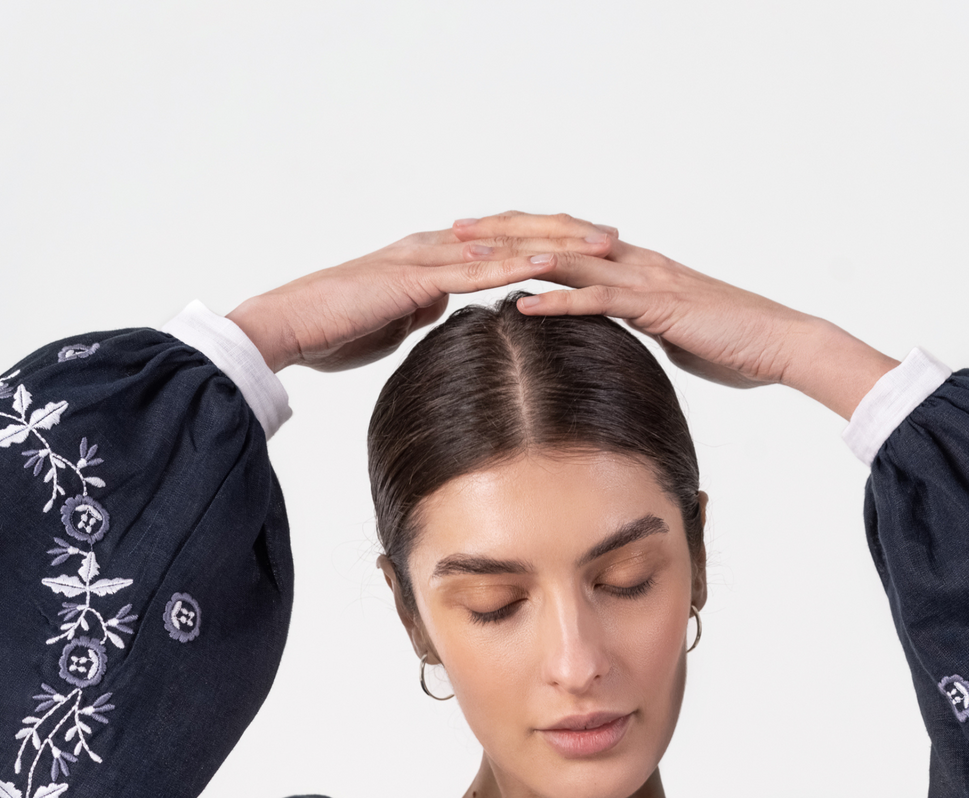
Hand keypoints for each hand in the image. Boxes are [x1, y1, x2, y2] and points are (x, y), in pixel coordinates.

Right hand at [227, 219, 615, 373]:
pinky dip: (513, 267)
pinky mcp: (414, 279)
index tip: (588, 248)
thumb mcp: (390, 322)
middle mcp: (434, 247)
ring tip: (599, 245)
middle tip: (614, 235)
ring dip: (554, 245)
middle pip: (513, 233)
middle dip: (566, 234)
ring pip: (502, 246)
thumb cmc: (332, 330)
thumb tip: (437, 310)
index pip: (501, 243)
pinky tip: (548, 266)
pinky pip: (473, 272)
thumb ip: (418, 310)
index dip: (546, 243)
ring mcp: (425, 259)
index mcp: (431, 258)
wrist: (290, 326)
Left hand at [452, 212, 897, 418]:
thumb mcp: (671, 334)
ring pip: (568, 260)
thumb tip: (613, 338)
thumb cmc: (732, 344)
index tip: (475, 237)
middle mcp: (634, 261)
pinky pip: (599, 301)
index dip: (519, 235)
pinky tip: (521, 304)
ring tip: (468, 257)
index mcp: (634, 266)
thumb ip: (638, 327)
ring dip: (515, 257)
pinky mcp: (657, 305)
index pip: (566, 241)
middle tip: (452, 229)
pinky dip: (558, 301)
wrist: (779, 343)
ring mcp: (645, 279)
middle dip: (501, 232)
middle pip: (555, 237)